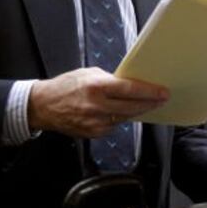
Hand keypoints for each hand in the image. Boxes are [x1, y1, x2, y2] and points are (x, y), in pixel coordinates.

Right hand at [28, 67, 168, 137]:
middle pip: (132, 107)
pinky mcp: (93, 133)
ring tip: (146, 105)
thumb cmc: (65, 86)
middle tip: (162, 99)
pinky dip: (119, 119)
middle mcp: (97, 106)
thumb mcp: (88, 74)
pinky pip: (113, 126)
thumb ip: (109, 80)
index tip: (162, 92)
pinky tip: (122, 112)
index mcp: (96, 87)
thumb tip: (129, 85)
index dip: (149, 92)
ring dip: (136, 111)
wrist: (44, 106)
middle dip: (150, 103)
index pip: (130, 90)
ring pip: (125, 118)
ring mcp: (95, 122)